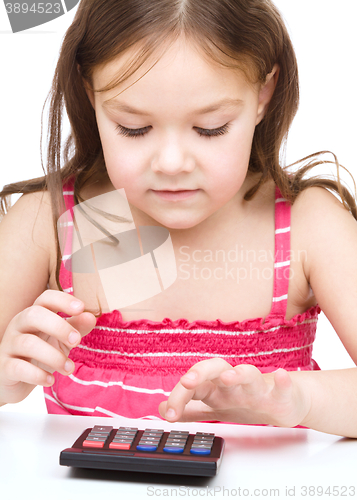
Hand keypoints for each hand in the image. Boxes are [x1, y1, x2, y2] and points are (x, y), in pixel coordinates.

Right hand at [0, 289, 95, 403]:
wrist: (14, 380)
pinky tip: (50, 380)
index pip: (45, 298)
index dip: (62, 300)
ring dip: (53, 356)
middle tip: (76, 341)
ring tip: (69, 368)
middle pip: (34, 315)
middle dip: (58, 326)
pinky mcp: (4, 367)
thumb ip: (76, 327)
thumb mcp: (61, 338)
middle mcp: (19, 325)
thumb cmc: (40, 353)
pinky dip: (37, 375)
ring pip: (28, 343)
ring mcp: (9, 345)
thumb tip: (90, 317)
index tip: (81, 308)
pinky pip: (17, 368)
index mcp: (35, 314)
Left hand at [158, 358, 310, 427]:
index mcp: (217, 388)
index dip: (178, 396)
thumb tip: (162, 408)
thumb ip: (189, 409)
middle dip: (200, 373)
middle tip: (187, 382)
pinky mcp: (281, 395)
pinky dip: (283, 382)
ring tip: (228, 376)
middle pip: (215, 370)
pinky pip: (283, 387)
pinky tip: (282, 376)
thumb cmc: (247, 401)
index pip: (193, 385)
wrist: (283, 402)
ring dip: (238, 374)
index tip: (167, 414)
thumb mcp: (215, 407)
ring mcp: (257, 388)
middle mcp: (234, 385)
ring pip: (247, 375)